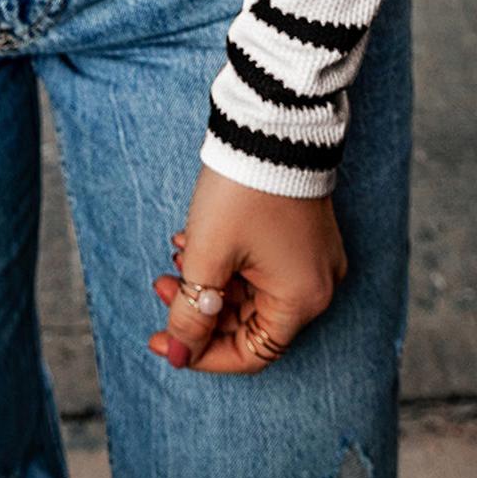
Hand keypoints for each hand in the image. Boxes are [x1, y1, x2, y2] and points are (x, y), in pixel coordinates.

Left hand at [148, 165, 347, 373]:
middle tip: (160, 284)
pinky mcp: (302, 234)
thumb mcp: (207, 254)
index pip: (250, 353)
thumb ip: (190, 311)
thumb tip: (178, 355)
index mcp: (301, 299)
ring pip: (251, 291)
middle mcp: (316, 285)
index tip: (163, 339)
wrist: (270, 123)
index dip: (202, 351)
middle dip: (199, 306)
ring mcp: (312, 258)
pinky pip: (261, 266)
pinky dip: (227, 262)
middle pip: (249, 321)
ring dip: (209, 281)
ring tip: (174, 254)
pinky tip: (192, 240)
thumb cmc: (241, 191)